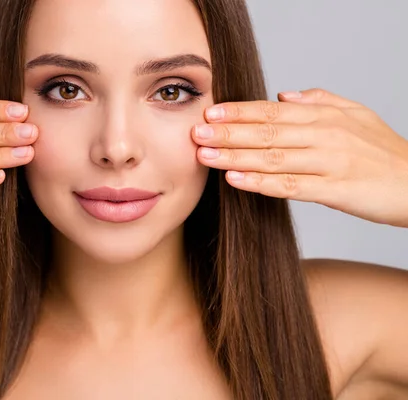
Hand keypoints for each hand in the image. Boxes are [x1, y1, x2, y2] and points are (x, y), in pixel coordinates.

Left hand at [192, 88, 407, 227]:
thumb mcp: (357, 115)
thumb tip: (283, 94)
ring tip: (205, 154)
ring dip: (234, 155)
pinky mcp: (334, 190)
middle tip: (196, 132)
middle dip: (228, 131)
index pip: (273, 110)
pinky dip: (260, 182)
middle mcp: (324, 135)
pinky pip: (289, 186)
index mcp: (325, 116)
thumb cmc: (383, 152)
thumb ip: (319, 101)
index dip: (240, 111)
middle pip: (267, 131)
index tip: (211, 111)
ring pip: (272, 157)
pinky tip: (235, 179)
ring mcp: (329, 162)